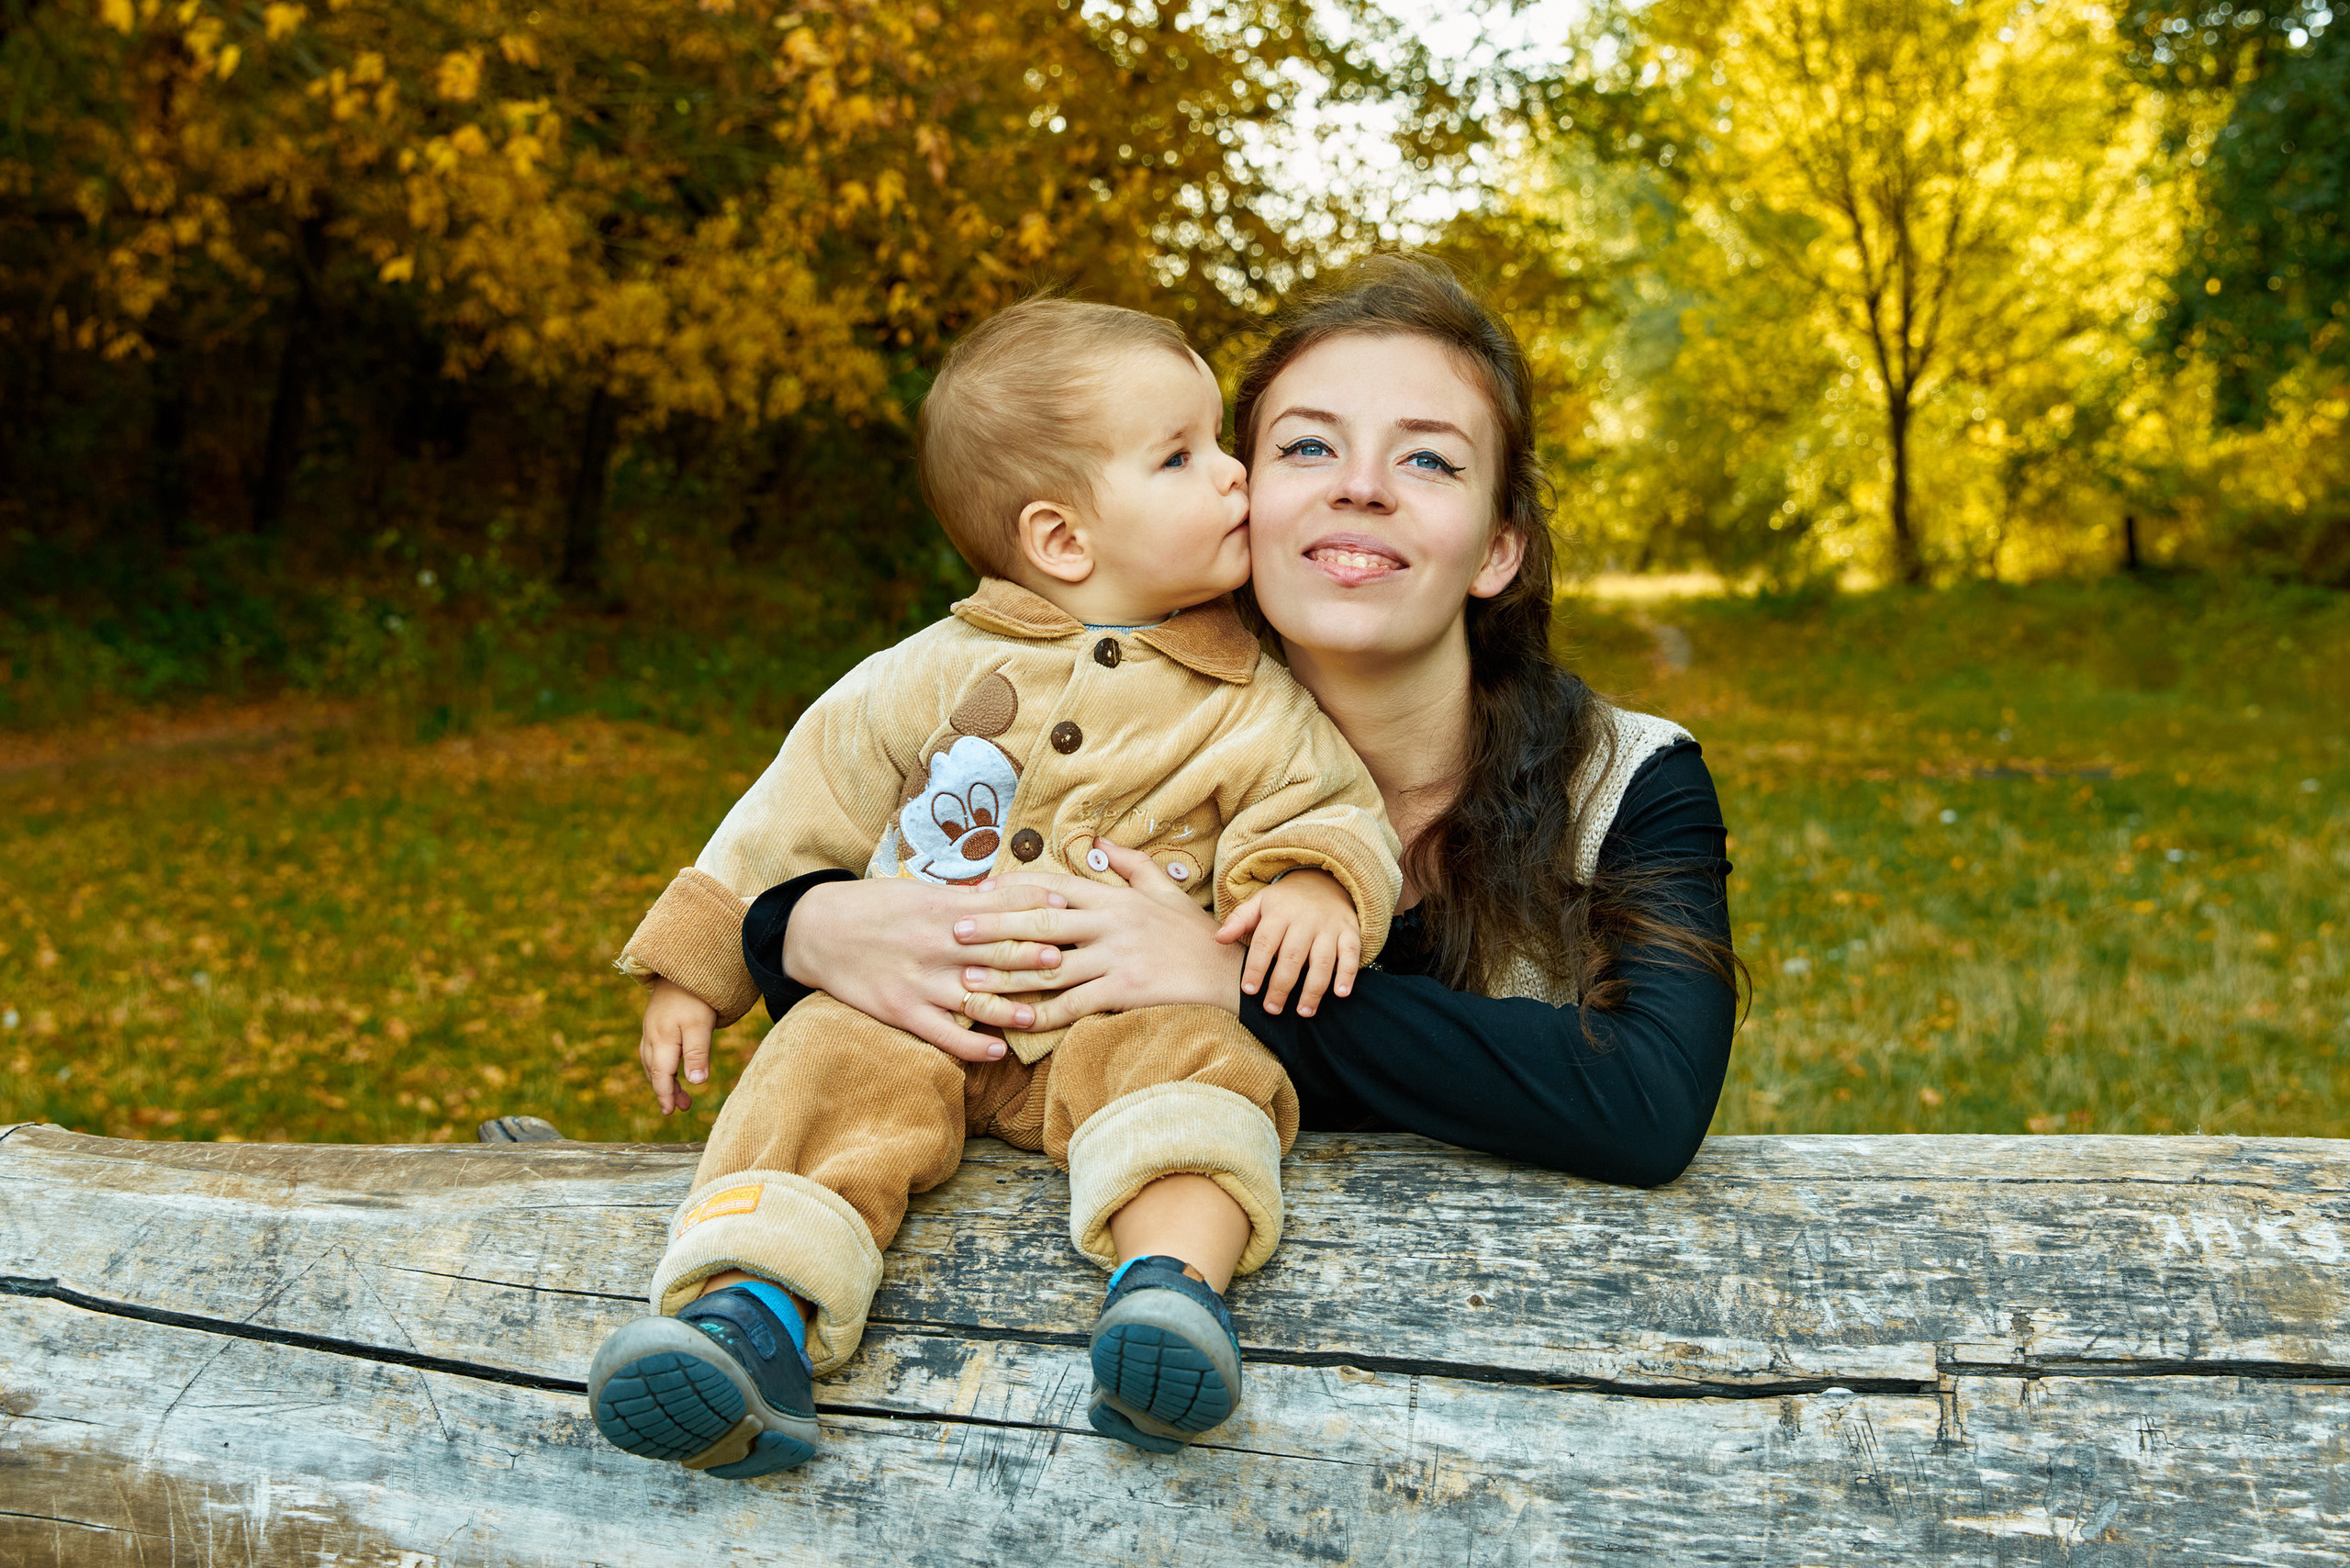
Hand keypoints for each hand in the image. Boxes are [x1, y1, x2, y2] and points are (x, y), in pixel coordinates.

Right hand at [639, 977, 718, 1114]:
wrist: (683, 965)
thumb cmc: (695, 997)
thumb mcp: (700, 1026)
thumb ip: (697, 1054)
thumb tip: (696, 1082)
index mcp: (661, 1039)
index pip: (660, 1074)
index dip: (665, 1094)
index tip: (671, 1112)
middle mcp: (652, 1035)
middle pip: (654, 1070)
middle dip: (665, 1091)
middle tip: (680, 1108)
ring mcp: (651, 1028)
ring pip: (651, 1061)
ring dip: (663, 1079)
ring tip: (680, 1095)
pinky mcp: (656, 1022)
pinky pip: (653, 1050)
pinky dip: (660, 1064)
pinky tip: (670, 1067)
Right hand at [781, 876, 1069, 1060]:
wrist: (816, 931)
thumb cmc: (875, 906)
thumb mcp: (920, 892)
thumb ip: (965, 899)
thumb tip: (1009, 893)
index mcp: (944, 910)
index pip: (1002, 908)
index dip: (1038, 909)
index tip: (1070, 910)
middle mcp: (936, 946)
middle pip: (996, 953)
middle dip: (1034, 957)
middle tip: (1070, 961)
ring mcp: (920, 981)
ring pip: (975, 999)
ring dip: (1011, 1008)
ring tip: (1041, 1015)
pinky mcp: (901, 1011)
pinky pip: (943, 1034)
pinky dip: (971, 1047)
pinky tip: (997, 1053)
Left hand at [952, 838, 1245, 1031]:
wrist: (1231, 977)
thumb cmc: (1195, 936)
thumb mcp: (1166, 890)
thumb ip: (1131, 865)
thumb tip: (1098, 842)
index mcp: (1114, 897)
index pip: (1052, 887)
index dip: (1011, 889)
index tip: (975, 893)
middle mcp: (1111, 922)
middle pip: (1040, 921)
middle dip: (994, 927)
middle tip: (955, 932)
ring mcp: (1117, 956)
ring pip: (1049, 965)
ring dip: (1004, 974)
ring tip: (968, 980)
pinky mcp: (1126, 989)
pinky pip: (1074, 1003)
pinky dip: (1041, 1014)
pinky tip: (1014, 1022)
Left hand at [1215, 868, 1360, 1016]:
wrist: (1325, 882)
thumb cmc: (1286, 902)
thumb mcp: (1260, 903)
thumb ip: (1239, 921)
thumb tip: (1218, 938)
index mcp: (1279, 913)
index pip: (1265, 943)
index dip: (1256, 967)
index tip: (1248, 990)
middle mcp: (1306, 920)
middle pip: (1293, 956)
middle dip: (1281, 986)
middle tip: (1272, 1009)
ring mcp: (1329, 927)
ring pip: (1323, 960)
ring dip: (1313, 989)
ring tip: (1303, 1012)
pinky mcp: (1350, 933)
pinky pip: (1351, 955)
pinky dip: (1347, 974)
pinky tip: (1340, 994)